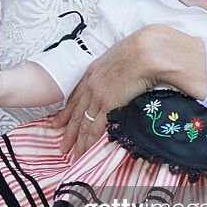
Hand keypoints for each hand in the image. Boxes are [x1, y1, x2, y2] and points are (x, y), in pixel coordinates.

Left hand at [54, 25, 206, 158]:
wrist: (147, 51)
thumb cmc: (141, 50)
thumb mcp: (121, 56)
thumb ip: (117, 68)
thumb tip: (124, 76)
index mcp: (94, 71)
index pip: (76, 96)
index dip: (66, 112)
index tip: (58, 122)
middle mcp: (92, 84)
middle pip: (75, 113)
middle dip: (68, 131)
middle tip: (62, 146)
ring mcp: (98, 95)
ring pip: (83, 123)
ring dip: (77, 141)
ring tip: (73, 155)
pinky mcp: (108, 105)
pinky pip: (95, 128)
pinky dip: (89, 142)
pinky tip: (86, 151)